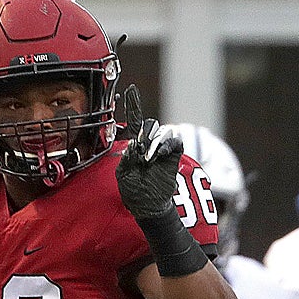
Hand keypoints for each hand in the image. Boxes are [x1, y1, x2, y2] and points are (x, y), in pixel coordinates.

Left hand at [115, 84, 183, 219]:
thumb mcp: (123, 174)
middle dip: (144, 133)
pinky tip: (158, 156)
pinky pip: (175, 142)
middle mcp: (148, 144)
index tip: (131, 91)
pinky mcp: (173, 157)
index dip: (134, 106)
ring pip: (163, 131)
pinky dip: (166, 146)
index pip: (135, 122)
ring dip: (153, 142)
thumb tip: (135, 144)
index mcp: (135, 146)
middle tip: (139, 151)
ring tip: (147, 159)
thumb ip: (127, 158)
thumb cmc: (134, 191)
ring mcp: (162, 150)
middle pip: (150, 124)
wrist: (148, 206)